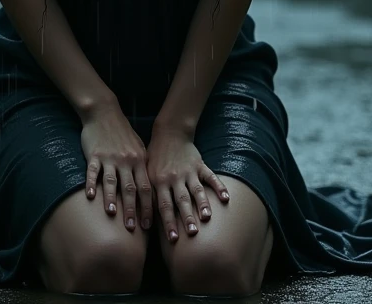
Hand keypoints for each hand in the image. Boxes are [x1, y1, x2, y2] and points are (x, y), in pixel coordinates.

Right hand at [81, 102, 153, 233]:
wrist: (104, 112)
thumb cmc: (122, 132)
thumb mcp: (138, 147)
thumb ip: (143, 166)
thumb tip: (150, 190)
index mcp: (139, 160)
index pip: (146, 188)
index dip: (147, 207)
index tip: (148, 225)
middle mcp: (126, 160)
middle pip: (130, 188)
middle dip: (131, 210)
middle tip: (131, 228)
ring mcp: (110, 158)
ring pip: (112, 181)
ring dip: (112, 199)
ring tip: (112, 214)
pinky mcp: (94, 154)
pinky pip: (93, 171)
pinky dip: (91, 184)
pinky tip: (90, 196)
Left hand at [146, 127, 229, 241]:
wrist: (169, 133)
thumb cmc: (155, 158)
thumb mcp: (147, 174)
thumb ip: (149, 194)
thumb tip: (145, 219)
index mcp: (160, 181)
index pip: (164, 205)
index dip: (168, 222)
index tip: (173, 239)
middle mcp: (175, 178)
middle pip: (182, 200)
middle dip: (187, 217)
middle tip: (192, 233)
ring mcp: (189, 171)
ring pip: (196, 190)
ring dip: (202, 204)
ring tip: (207, 217)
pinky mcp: (200, 165)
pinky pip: (210, 176)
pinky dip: (219, 187)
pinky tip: (226, 198)